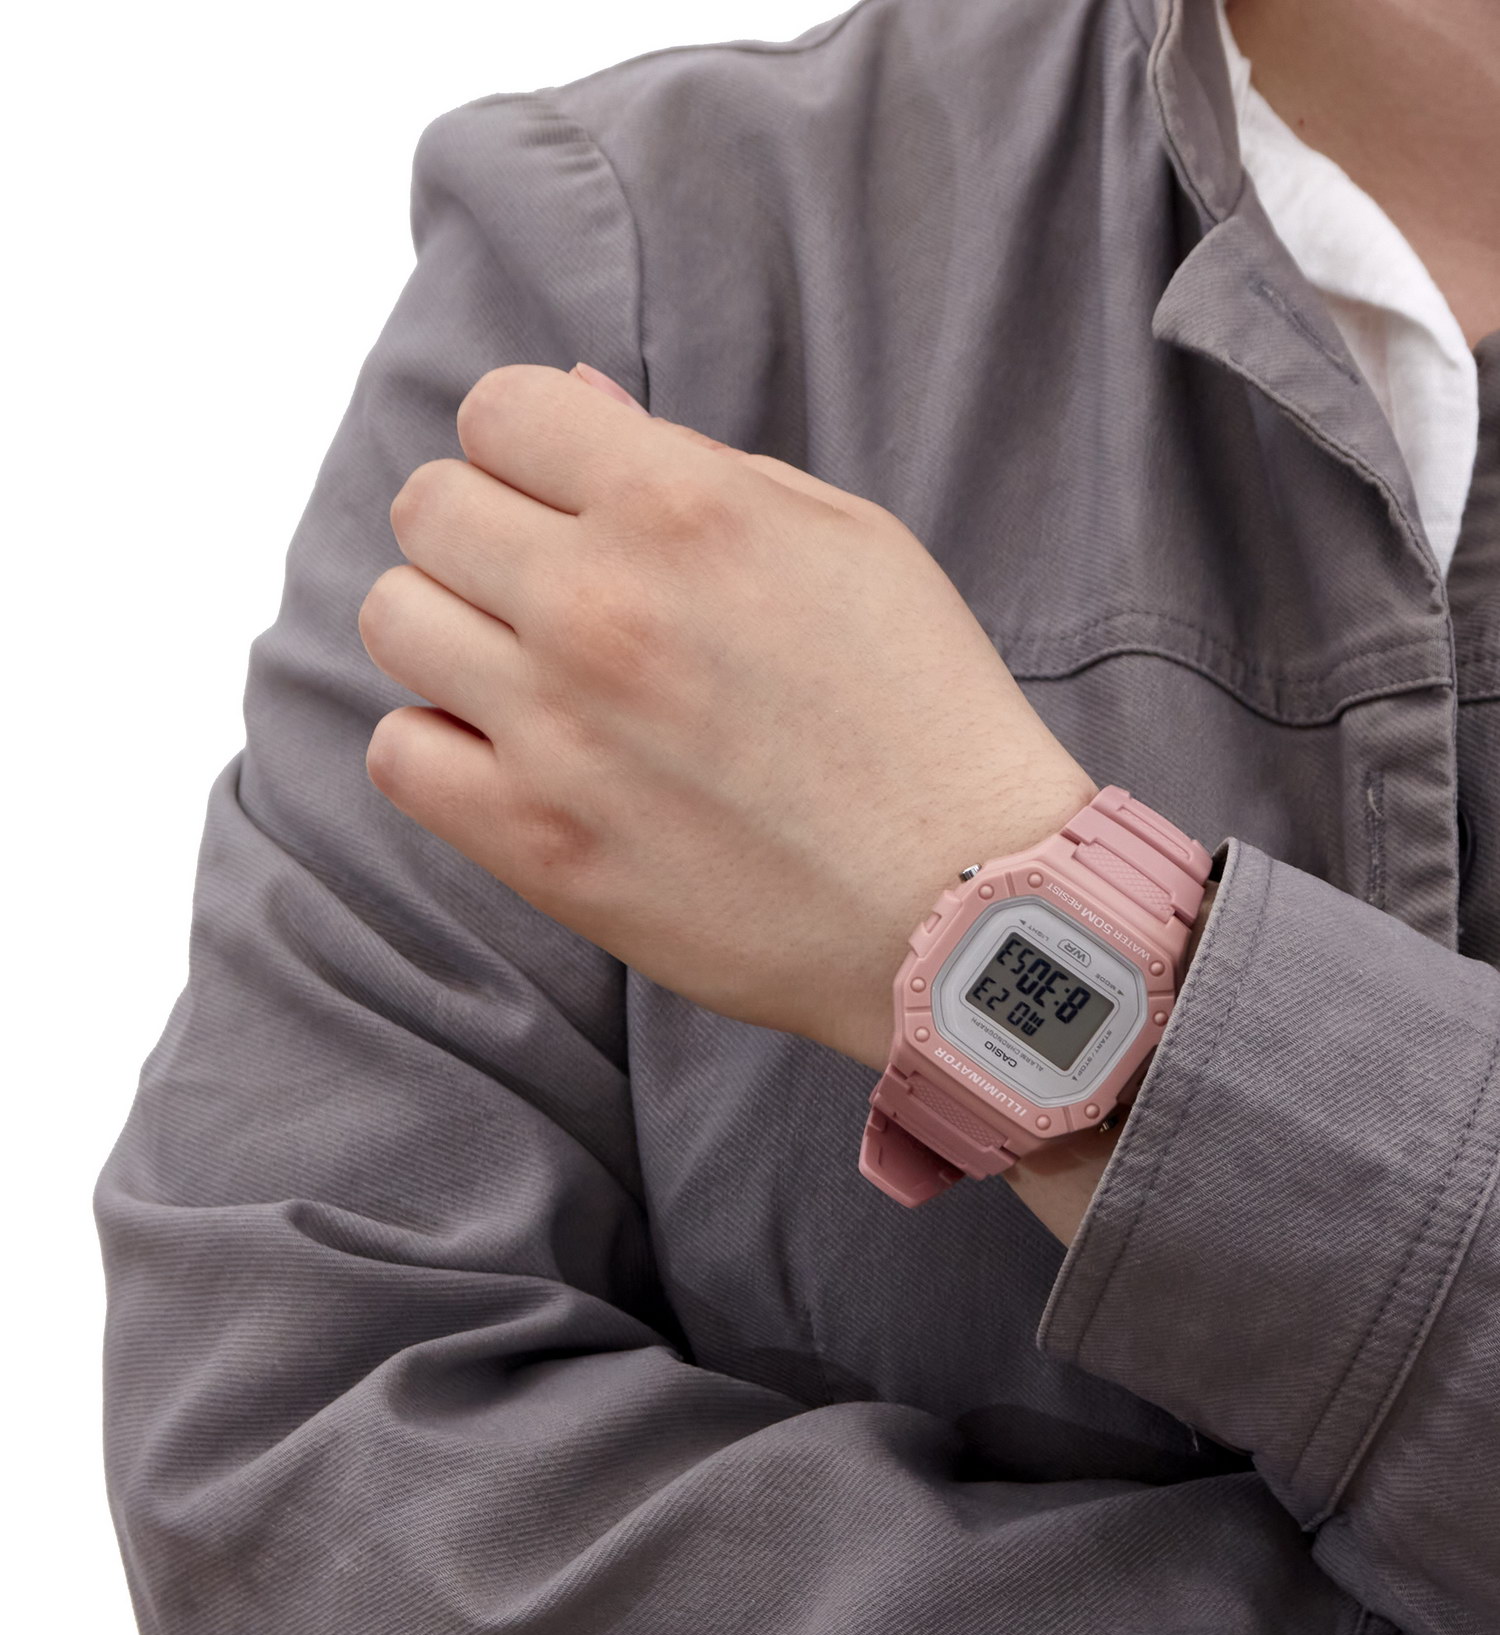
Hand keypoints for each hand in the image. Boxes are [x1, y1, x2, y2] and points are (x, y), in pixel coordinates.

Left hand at [358, 362, 1095, 1073]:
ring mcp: (556, 730)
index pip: (498, 411)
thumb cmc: (922, 713)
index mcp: (681, 507)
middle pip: (430, 507)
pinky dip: (438, 743)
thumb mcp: (847, 541)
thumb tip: (571, 403)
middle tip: (547, 588)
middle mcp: (599, 605)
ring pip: (396, 618)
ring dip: (449, 629)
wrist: (960, 904)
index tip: (562, 499)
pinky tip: (511, 754)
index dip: (527, 449)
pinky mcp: (536, 844)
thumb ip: (694, 464)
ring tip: (526, 670)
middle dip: (480, 530)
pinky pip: (398, 753)